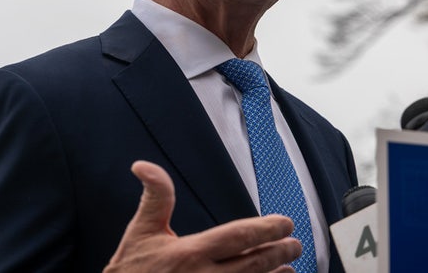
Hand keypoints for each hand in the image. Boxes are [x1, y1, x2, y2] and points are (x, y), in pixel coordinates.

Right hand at [104, 161, 301, 272]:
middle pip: (254, 263)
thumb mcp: (141, 230)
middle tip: (296, 244)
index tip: (285, 223)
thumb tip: (144, 165)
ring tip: (289, 268)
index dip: (266, 229)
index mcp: (190, 253)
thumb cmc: (132, 270)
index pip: (238, 237)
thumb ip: (155, 197)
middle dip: (279, 252)